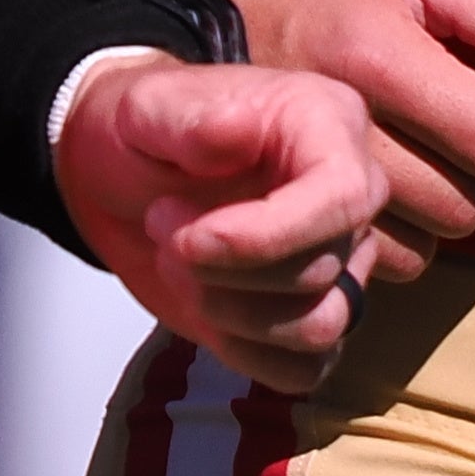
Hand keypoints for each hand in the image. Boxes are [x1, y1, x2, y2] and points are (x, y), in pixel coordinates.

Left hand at [55, 54, 386, 389]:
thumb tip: (236, 131)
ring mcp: (338, 260)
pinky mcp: (309, 314)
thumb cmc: (148, 131)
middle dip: (223, 268)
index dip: (268, 235)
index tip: (190, 239)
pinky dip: (244, 352)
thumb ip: (192, 118)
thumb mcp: (151, 107)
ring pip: (320, 327)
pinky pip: (304, 368)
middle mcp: (350, 196)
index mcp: (329, 125)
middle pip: (322, 270)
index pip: (342, 196)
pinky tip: (201, 307)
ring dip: (230, 312)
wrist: (124, 175)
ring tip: (177, 263)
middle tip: (160, 224)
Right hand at [163, 0, 474, 258]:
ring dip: (446, 208)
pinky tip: (390, 179)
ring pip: (424, 245)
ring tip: (430, 147)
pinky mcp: (276, 208)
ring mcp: (297, 174)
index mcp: (377, 52)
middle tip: (472, 117)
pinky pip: (372, 260)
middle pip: (468, 201)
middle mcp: (336, 123)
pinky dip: (396, 234)